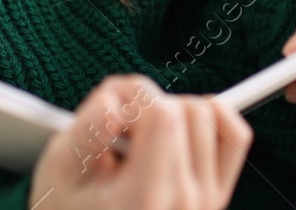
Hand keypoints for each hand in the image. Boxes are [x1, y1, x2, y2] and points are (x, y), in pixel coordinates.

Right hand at [28, 74, 253, 209]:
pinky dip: (213, 118)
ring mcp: (207, 202)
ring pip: (211, 114)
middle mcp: (184, 202)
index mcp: (144, 198)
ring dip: (177, 112)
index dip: (134, 96)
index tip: (113, 108)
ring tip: (144, 138)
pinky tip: (179, 130)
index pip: (162, 116)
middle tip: (121, 128)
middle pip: (186, 110)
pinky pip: (235, 135)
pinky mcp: (218, 195)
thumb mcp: (59, 169)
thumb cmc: (70, 206)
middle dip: (150, 104)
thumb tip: (115, 104)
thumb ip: (86, 130)